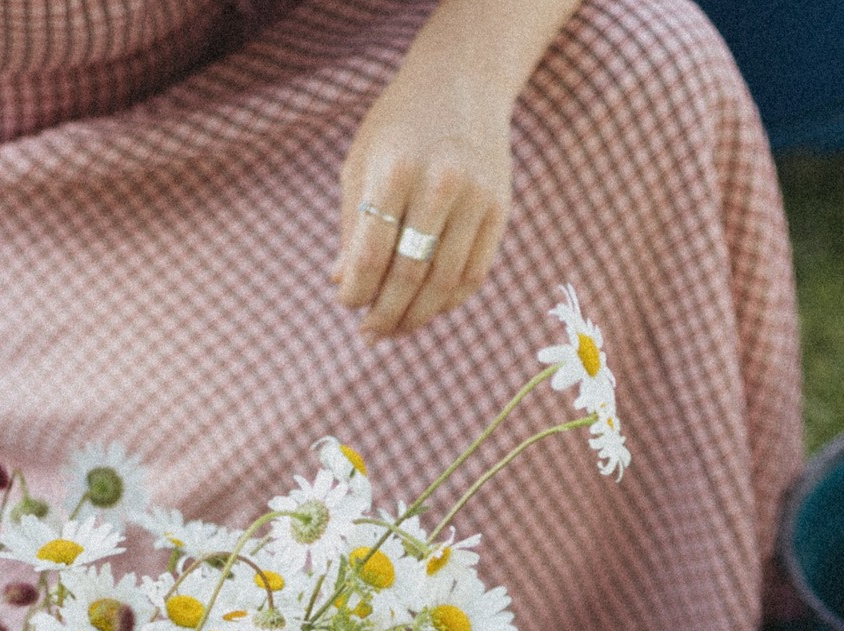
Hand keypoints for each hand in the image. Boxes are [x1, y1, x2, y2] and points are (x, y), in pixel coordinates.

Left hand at [333, 50, 513, 339]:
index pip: (370, 254)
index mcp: (395, 169)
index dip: (355, 291)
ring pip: (445, 282)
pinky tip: (428, 309)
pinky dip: (450, 300)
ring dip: (417, 316)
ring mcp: (476, 199)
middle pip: (409, 275)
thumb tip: (343, 283)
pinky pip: (474, 273)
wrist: (462, 81)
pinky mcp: (500, 210)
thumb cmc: (399, 125)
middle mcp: (440, 184)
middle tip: (369, 334)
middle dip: (385, 313)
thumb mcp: (363, 161)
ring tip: (396, 330)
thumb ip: (352, 224)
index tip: (346, 304)